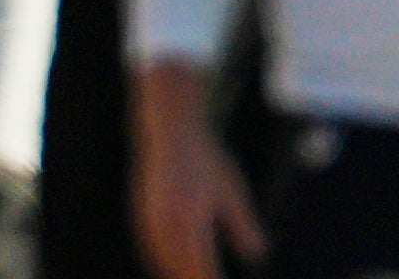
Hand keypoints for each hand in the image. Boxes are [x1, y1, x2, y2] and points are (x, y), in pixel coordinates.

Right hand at [133, 65, 264, 278]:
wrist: (170, 133)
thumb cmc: (207, 159)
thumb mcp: (232, 190)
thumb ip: (243, 226)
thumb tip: (258, 255)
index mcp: (193, 222)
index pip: (204, 269)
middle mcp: (168, 228)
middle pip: (181, 272)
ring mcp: (150, 225)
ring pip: (164, 265)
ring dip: (180, 276)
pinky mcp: (140, 219)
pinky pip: (151, 253)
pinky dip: (164, 266)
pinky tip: (175, 268)